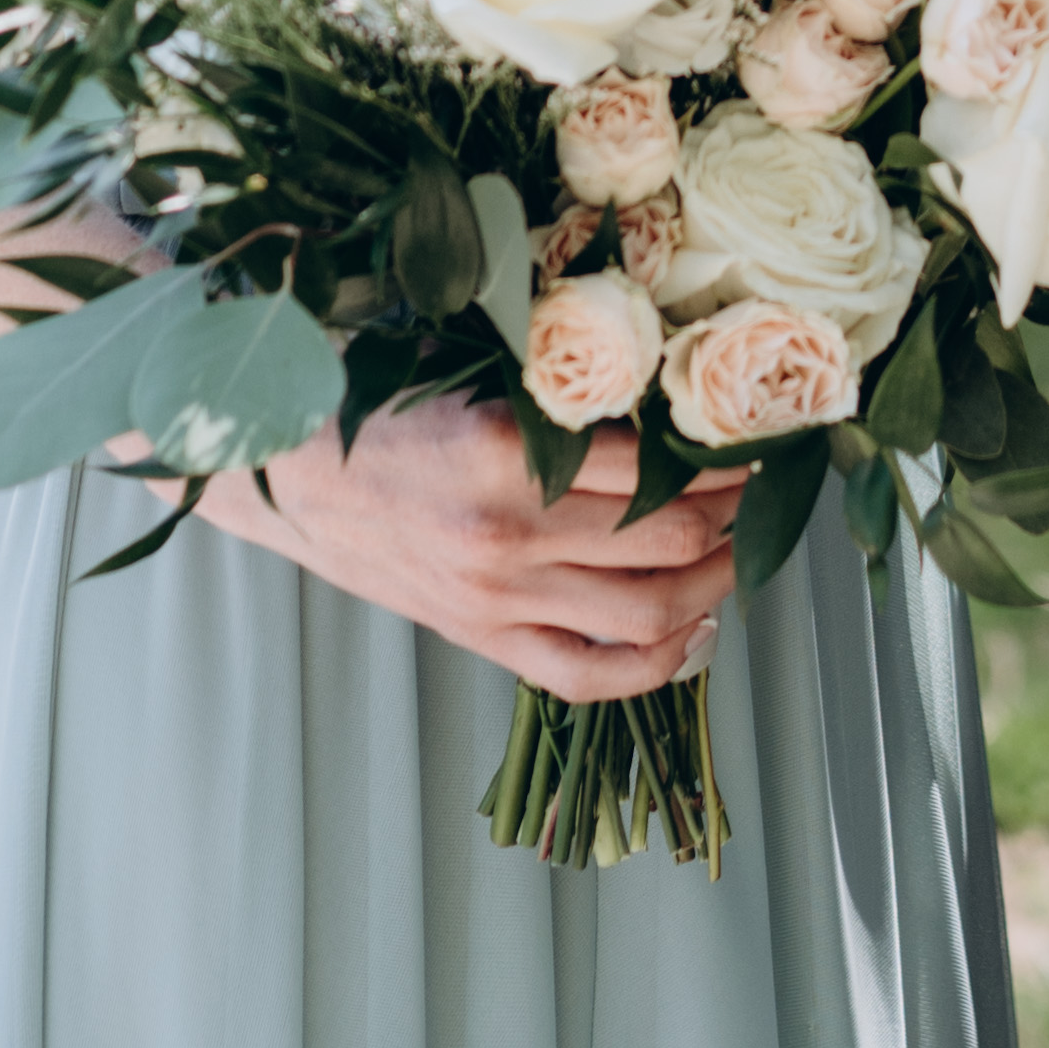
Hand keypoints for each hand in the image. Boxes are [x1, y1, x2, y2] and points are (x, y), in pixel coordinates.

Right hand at [196, 404, 747, 696]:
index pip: (657, 465)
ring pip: (646, 613)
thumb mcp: (472, 371)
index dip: (725, 456)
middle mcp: (507, 534)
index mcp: (509, 451)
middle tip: (761, 489)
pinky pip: (587, 676)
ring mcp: (495, 599)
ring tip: (739, 554)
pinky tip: (693, 633)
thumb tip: (673, 393)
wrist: (286, 474)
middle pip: (670, 541)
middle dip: (735, 516)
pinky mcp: (480, 638)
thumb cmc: (383, 407)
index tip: (757, 439)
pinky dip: (656, 664)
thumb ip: (563, 389)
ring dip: (715, 586)